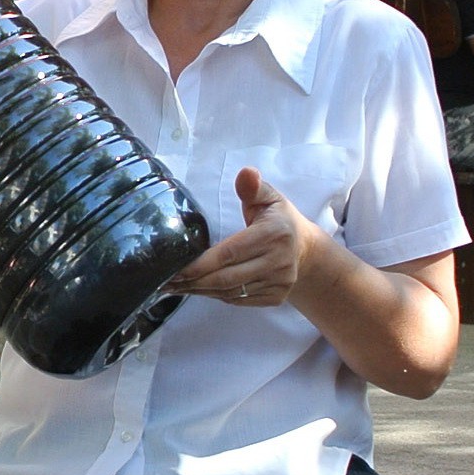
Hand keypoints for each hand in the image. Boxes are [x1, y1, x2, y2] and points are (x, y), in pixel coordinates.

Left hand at [167, 167, 306, 306]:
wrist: (305, 249)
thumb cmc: (279, 220)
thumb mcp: (269, 197)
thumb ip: (253, 187)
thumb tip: (246, 173)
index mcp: (273, 234)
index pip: (230, 253)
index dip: (201, 264)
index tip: (177, 269)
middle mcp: (278, 261)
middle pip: (227, 278)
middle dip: (194, 282)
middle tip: (168, 281)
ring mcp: (279, 282)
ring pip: (231, 293)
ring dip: (201, 291)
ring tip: (178, 287)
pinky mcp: (277, 297)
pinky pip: (239, 301)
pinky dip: (217, 296)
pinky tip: (200, 290)